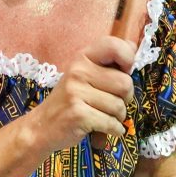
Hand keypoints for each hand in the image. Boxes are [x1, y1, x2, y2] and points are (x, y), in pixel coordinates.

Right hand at [26, 35, 134, 153]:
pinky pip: (111, 123)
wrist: (42, 127)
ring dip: (118, 117)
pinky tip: (104, 130)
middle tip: (112, 103)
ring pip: (120, 106)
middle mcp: (78, 71)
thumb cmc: (69, 101)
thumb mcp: (84, 75)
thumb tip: (133, 46)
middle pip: (124, 83)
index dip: (127, 59)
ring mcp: (76, 93)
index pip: (113, 45)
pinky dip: (114, 130)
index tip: (124, 72)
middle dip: (125, 98)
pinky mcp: (78, 114)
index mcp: (82, 58)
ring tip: (103, 116)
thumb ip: (107, 62)